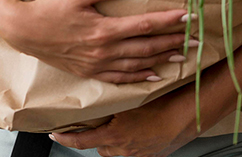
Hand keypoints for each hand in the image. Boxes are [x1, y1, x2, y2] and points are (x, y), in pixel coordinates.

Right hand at [0, 0, 198, 82]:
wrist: (24, 32)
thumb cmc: (49, 10)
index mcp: (105, 29)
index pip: (145, 25)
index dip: (169, 21)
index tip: (189, 16)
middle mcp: (105, 50)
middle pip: (147, 46)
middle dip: (173, 42)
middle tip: (196, 39)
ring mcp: (98, 64)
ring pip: (139, 64)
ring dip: (162, 59)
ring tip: (183, 55)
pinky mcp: (91, 71)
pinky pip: (122, 77)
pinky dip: (141, 77)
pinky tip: (154, 75)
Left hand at [49, 87, 199, 156]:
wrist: (187, 116)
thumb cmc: (161, 103)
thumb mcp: (132, 98)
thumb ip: (113, 100)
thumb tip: (100, 91)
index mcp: (114, 134)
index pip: (82, 141)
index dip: (66, 138)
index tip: (55, 133)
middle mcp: (122, 148)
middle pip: (100, 146)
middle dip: (97, 136)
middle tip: (96, 122)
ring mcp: (137, 154)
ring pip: (116, 149)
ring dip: (114, 140)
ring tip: (120, 124)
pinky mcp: (150, 156)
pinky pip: (133, 151)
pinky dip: (131, 142)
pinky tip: (138, 130)